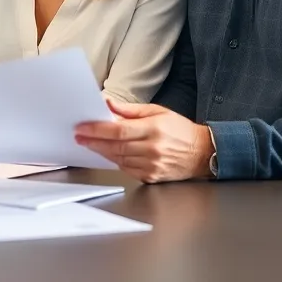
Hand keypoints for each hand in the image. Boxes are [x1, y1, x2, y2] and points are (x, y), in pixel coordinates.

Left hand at [75, 100, 213, 182]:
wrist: (202, 153)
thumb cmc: (180, 130)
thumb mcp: (158, 111)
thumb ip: (130, 110)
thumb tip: (108, 104)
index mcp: (153, 129)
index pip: (118, 130)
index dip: (96, 130)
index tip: (82, 128)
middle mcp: (152, 149)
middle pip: (115, 146)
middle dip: (93, 141)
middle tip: (80, 136)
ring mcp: (152, 165)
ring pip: (118, 159)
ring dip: (102, 151)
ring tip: (91, 143)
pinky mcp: (151, 176)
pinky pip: (127, 169)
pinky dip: (116, 160)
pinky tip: (109, 153)